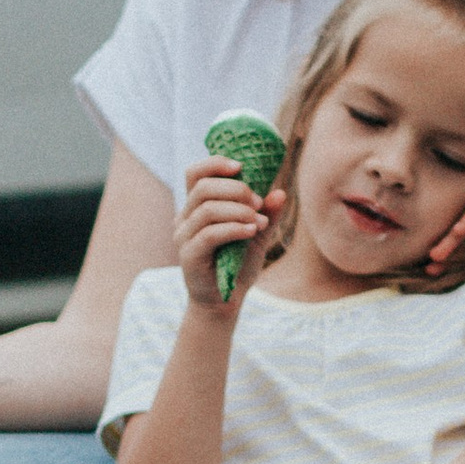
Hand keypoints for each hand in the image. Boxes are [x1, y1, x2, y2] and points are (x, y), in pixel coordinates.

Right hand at [173, 151, 280, 311]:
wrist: (226, 300)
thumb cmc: (238, 264)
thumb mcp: (258, 234)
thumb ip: (268, 213)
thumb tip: (280, 192)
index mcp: (196, 206)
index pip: (195, 173)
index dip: (216, 163)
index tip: (241, 167)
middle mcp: (185, 218)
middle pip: (202, 187)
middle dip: (236, 189)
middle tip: (258, 203)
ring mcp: (183, 237)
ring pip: (207, 209)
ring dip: (238, 211)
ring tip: (259, 221)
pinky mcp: (189, 255)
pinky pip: (209, 234)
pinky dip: (234, 229)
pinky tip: (251, 232)